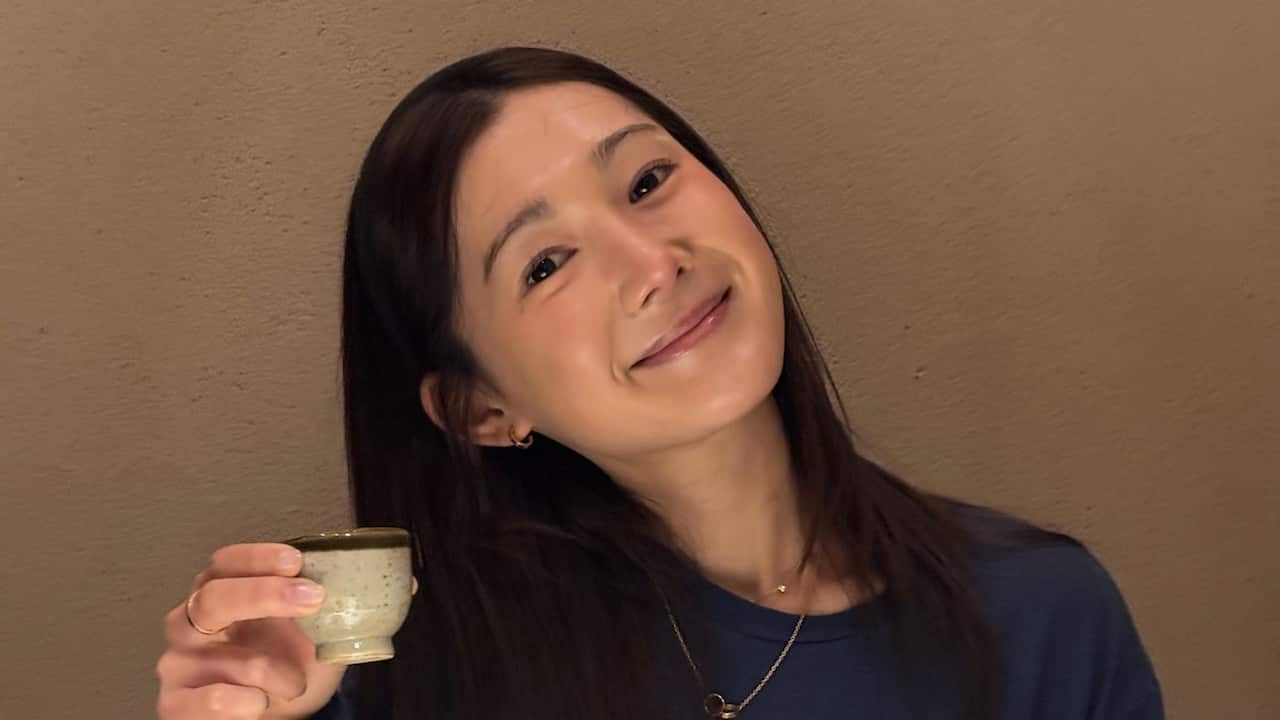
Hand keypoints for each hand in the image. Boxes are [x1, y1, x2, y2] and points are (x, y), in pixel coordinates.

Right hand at [155, 543, 347, 718]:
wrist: (271, 715)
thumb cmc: (284, 665)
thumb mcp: (307, 629)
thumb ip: (314, 603)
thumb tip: (347, 580)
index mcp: (218, 594)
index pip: (224, 563)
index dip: (257, 558)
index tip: (296, 561)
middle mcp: (188, 624)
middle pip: (214, 597)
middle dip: (267, 595)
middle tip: (313, 598)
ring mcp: (177, 664)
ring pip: (232, 661)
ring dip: (280, 674)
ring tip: (294, 683)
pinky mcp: (175, 705)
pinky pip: (216, 700)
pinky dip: (252, 703)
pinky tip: (261, 702)